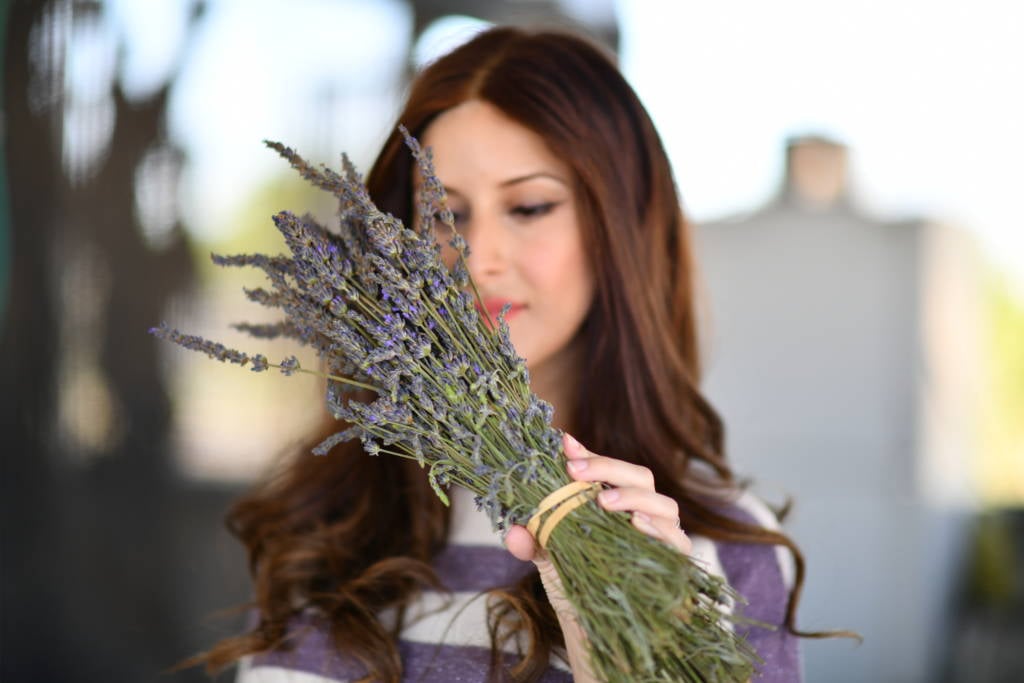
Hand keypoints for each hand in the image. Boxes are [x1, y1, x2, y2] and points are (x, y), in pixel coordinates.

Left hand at [504, 433, 692, 680]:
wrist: (596, 633)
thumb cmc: (576, 584)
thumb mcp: (548, 558)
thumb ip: (531, 541)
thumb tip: (514, 530)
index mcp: (615, 501)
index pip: (608, 468)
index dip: (589, 453)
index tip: (563, 444)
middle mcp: (643, 513)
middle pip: (640, 476)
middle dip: (610, 468)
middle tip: (576, 471)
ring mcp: (663, 537)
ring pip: (664, 504)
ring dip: (634, 498)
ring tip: (604, 502)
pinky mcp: (675, 564)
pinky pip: (677, 541)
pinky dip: (657, 531)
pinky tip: (635, 527)